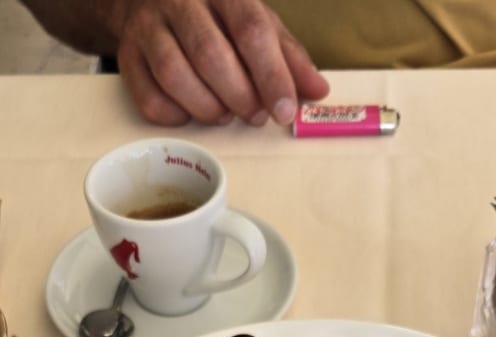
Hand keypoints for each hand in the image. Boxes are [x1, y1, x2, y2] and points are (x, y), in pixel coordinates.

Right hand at [114, 0, 329, 125]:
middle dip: (239, 96)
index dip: (271, 75)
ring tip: (224, 115)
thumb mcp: (256, 23)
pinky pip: (149, 98)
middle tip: (254, 116)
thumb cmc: (214, 17)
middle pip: (210, 54)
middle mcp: (181, 0)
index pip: (250, 29)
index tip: (284, 110)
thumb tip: (317, 91)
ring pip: (175, 75)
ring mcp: (148, 27)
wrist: (148, 1)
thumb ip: (287, 56)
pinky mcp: (128, 56)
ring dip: (206, 108)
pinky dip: (175, 116)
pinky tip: (191, 113)